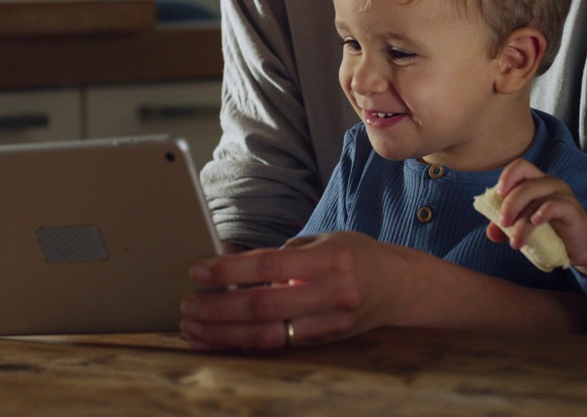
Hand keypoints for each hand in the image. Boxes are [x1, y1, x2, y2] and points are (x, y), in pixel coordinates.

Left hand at [179, 231, 418, 350]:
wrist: (399, 287)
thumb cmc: (356, 256)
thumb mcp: (325, 240)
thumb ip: (284, 255)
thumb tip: (232, 266)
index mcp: (329, 260)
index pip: (269, 266)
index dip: (229, 270)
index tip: (197, 270)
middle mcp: (331, 295)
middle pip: (263, 306)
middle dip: (218, 308)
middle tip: (187, 306)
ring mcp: (328, 324)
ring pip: (267, 334)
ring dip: (224, 333)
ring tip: (192, 327)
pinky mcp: (324, 343)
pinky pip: (276, 346)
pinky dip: (242, 344)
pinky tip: (217, 340)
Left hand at [485, 159, 586, 276]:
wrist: (580, 248)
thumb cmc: (551, 232)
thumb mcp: (525, 228)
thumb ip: (507, 227)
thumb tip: (490, 232)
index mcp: (537, 182)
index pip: (520, 167)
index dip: (507, 176)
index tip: (498, 194)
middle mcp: (550, 184)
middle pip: (526, 183)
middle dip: (510, 204)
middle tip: (503, 223)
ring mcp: (564, 195)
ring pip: (538, 198)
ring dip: (522, 221)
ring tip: (516, 241)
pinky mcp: (573, 210)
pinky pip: (556, 206)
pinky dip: (543, 213)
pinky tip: (536, 222)